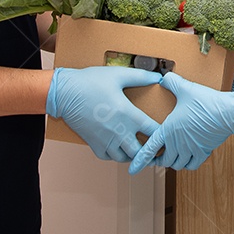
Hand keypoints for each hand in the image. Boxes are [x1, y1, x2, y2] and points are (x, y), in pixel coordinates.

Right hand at [46, 66, 160, 162]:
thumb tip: (157, 77)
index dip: (163, 134)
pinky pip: (109, 157)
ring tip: (138, 148)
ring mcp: (106, 140)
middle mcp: (119, 131)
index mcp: (128, 115)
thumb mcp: (118, 75)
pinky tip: (119, 147)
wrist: (65, 93)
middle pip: (141, 151)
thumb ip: (140, 76)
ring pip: (125, 157)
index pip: (153, 131)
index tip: (168, 133)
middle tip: (155, 147)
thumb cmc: (90, 82)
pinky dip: (116, 155)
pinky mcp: (94, 144)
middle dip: (150, 150)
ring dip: (133, 154)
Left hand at [128, 72, 233, 173]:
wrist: (227, 113)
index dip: (140, 159)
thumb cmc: (206, 102)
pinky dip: (187, 164)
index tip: (132, 169)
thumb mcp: (186, 89)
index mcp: (169, 130)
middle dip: (158, 159)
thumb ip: (171, 82)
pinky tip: (187, 156)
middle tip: (156, 155)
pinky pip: (192, 165)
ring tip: (170, 155)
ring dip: (172, 162)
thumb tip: (162, 77)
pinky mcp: (204, 151)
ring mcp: (191, 149)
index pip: (150, 148)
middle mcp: (178, 143)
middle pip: (163, 160)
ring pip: (177, 164)